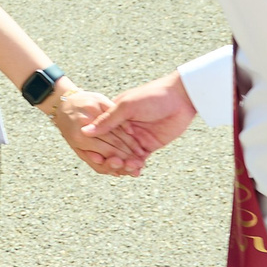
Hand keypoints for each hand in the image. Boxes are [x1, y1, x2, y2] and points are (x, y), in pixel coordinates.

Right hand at [75, 71, 202, 172]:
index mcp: (114, 116)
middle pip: (112, 147)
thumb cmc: (152, 95)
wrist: (181, 97)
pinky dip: (135, 166)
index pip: (100, 134)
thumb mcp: (127, 106)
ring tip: (124, 167)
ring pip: (124, 155)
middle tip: (112, 163)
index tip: (93, 156)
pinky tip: (134, 170)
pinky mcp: (149, 145)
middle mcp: (123, 129)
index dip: (96, 145)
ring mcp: (136, 138)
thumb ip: (107, 120)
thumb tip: (85, 132)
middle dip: (110, 157)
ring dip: (122, 163)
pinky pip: (139, 159)